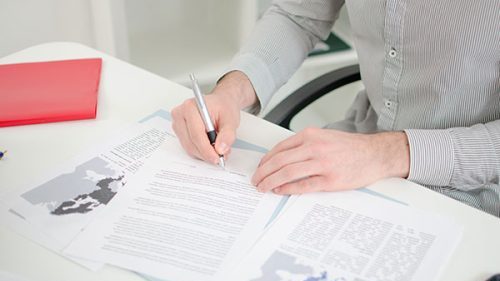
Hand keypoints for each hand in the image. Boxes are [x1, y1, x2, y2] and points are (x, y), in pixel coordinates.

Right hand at [171, 71, 256, 163]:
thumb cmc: (223, 107)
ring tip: (218, 149)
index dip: (207, 150)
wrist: (220, 102)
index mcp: (190, 107)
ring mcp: (178, 124)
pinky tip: (210, 147)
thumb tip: (221, 149)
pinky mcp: (179, 131)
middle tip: (221, 156)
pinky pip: (189, 147)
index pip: (196, 134)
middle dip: (206, 153)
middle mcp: (180, 114)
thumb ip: (227, 135)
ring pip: (189, 147)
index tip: (217, 158)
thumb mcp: (231, 119)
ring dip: (204, 153)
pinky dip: (201, 151)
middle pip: (191, 143)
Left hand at [251, 128, 409, 193]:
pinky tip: (280, 191)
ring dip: (271, 181)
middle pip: (280, 161)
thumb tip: (282, 157)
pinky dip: (288, 189)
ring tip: (263, 187)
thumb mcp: (324, 137)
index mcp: (311, 136)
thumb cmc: (350, 147)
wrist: (375, 154)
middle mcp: (314, 148)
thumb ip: (304, 144)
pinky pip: (303, 186)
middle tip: (256, 180)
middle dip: (263, 172)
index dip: (266, 160)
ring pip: (287, 173)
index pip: (280, 148)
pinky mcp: (330, 180)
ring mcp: (322, 164)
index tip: (260, 167)